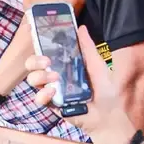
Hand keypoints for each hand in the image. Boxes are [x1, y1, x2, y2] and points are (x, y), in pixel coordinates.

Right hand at [25, 26, 136, 143]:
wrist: (111, 116)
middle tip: (47, 61)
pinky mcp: (53, 106)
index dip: (38, 48)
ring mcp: (52, 92)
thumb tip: (81, 27)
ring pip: (32, 80)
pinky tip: (53, 92)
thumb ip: (87, 48)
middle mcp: (55, 78)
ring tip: (54, 77)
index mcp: (64, 66)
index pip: (44, 55)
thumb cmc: (106, 91)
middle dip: (34, 61)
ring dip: (39, 76)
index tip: (39, 41)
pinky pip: (38, 99)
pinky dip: (43, 94)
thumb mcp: (97, 65)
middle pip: (32, 66)